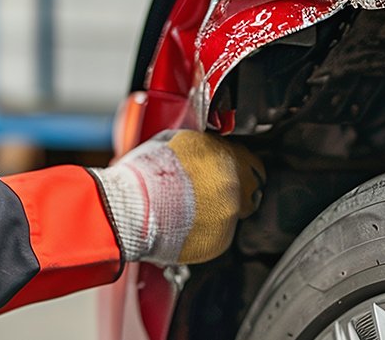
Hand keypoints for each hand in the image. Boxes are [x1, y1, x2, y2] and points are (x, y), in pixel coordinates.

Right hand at [93, 130, 264, 265]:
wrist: (132, 208)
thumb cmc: (146, 175)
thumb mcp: (178, 142)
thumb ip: (203, 147)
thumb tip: (205, 148)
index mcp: (226, 158)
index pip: (252, 164)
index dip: (240, 168)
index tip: (231, 172)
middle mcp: (233, 188)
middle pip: (247, 191)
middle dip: (229, 191)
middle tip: (204, 192)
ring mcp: (227, 217)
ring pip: (231, 214)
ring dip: (216, 212)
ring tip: (186, 209)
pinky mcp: (217, 242)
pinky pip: (217, 236)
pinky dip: (205, 232)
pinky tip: (183, 225)